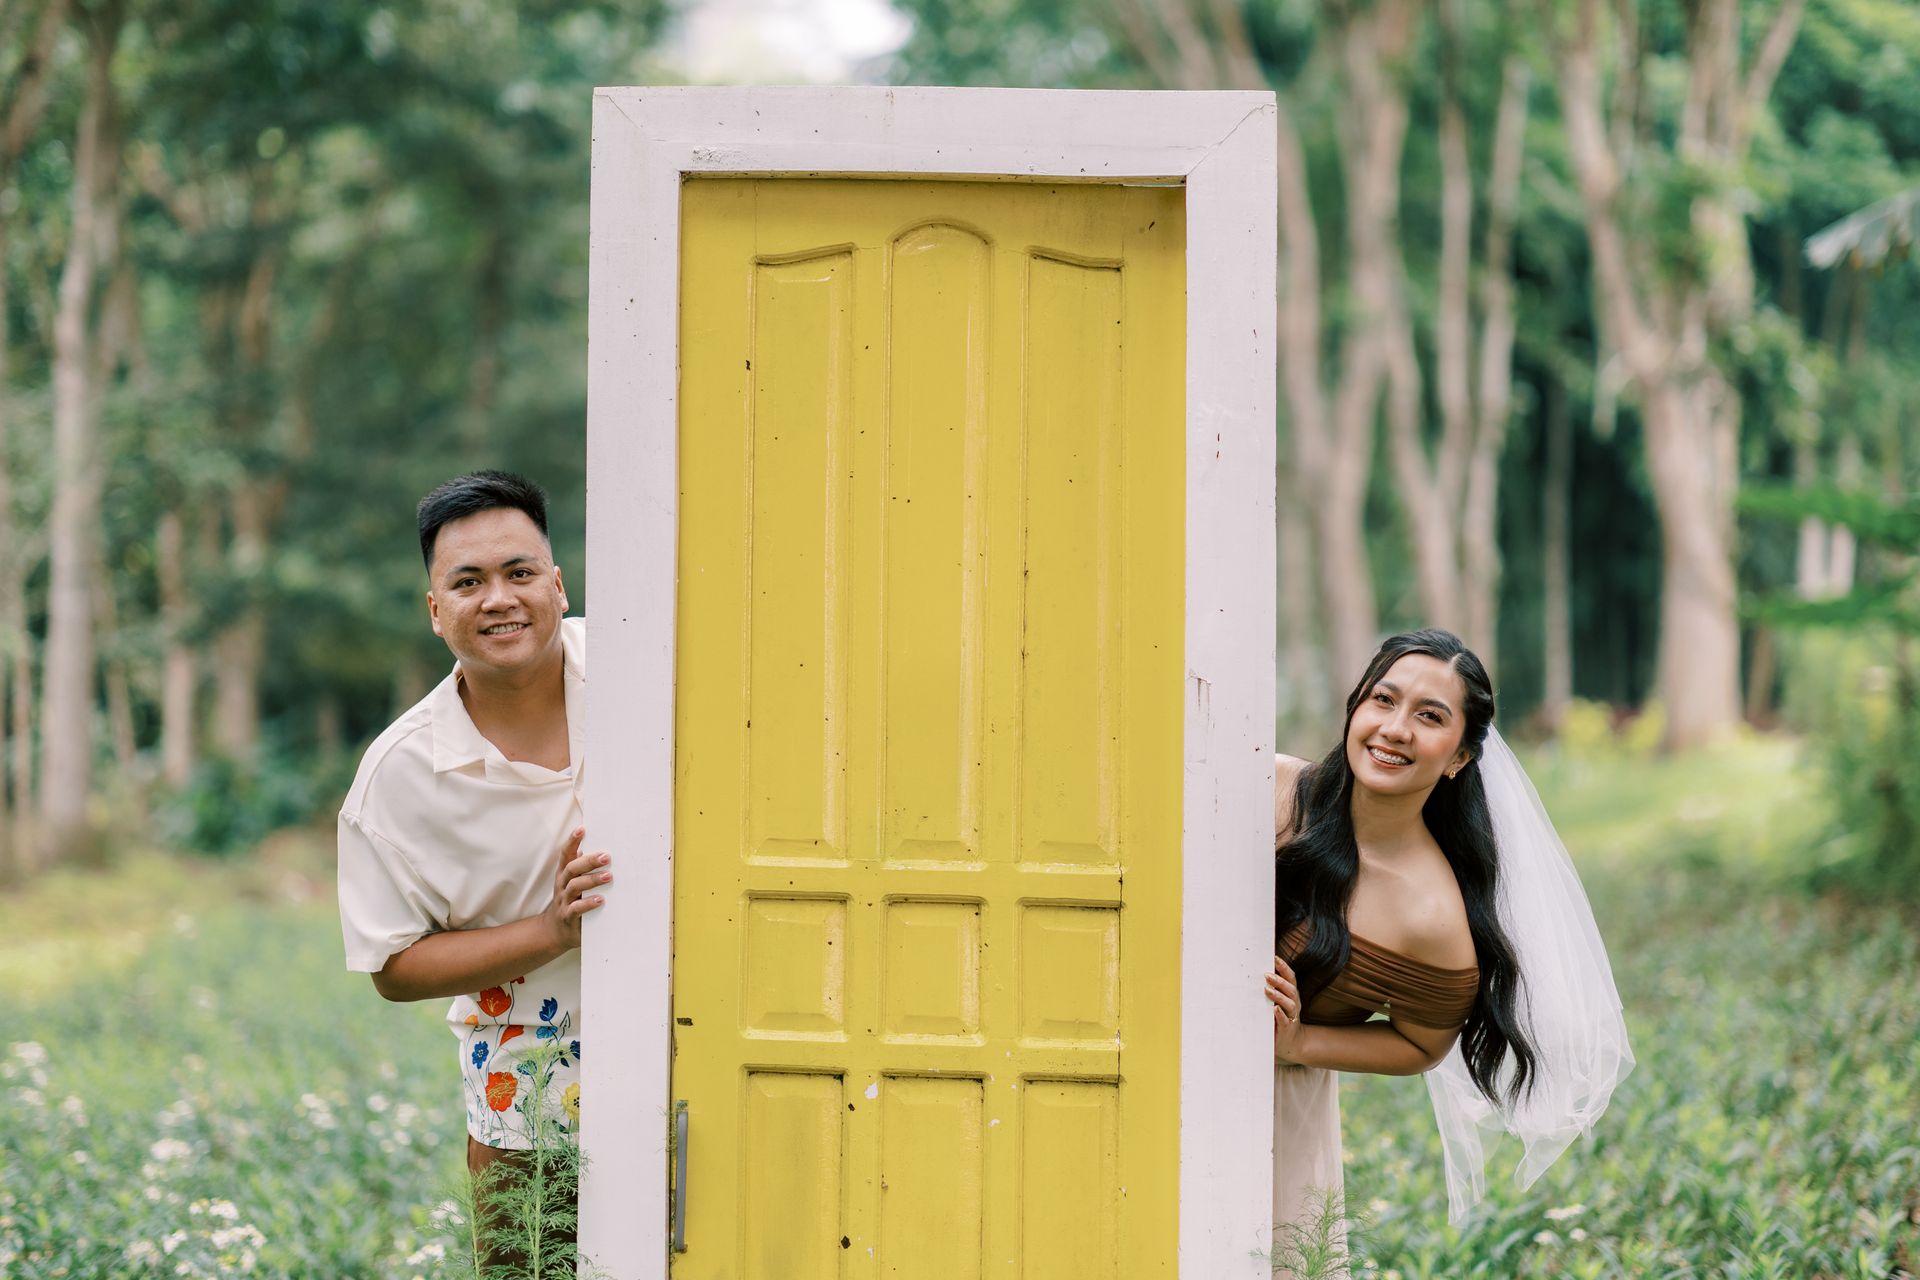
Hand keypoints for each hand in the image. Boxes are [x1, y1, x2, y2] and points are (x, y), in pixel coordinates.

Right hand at [544, 828, 610, 950]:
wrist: (556, 931)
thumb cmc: (571, 900)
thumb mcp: (574, 882)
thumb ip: (583, 867)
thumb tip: (602, 848)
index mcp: (564, 874)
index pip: (566, 854)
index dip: (572, 841)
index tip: (582, 829)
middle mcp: (562, 885)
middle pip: (572, 868)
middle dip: (589, 861)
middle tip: (606, 856)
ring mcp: (564, 900)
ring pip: (575, 887)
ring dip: (592, 880)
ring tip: (608, 876)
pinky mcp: (568, 916)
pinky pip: (577, 909)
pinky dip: (588, 904)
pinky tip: (601, 900)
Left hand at [1267, 955, 1307, 1064]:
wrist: (1290, 1042)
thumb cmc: (1279, 1017)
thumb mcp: (1276, 1001)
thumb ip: (1270, 988)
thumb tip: (1256, 971)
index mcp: (1291, 994)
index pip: (1291, 978)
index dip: (1284, 967)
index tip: (1275, 958)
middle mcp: (1294, 1003)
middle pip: (1291, 989)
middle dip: (1279, 980)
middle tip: (1266, 974)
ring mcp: (1292, 1016)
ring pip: (1289, 1004)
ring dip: (1279, 996)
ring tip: (1267, 990)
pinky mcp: (1287, 1028)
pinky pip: (1285, 1021)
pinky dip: (1280, 1015)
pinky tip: (1274, 1010)